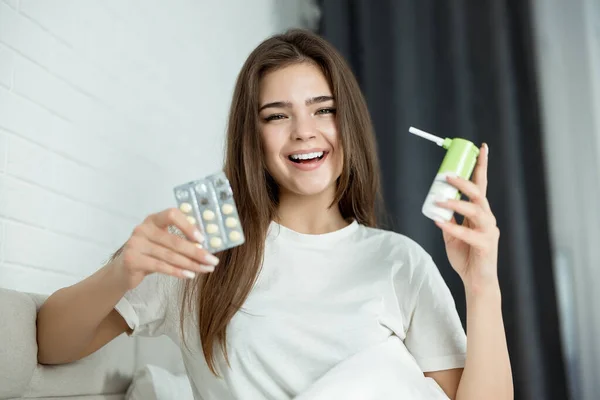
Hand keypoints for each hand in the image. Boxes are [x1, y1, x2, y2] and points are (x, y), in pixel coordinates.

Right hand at [110, 208, 219, 289]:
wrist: (124, 270)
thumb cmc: (150, 254)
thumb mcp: (162, 242)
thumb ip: (179, 240)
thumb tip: (206, 247)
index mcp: (153, 219)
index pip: (172, 214)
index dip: (189, 226)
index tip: (203, 239)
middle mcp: (143, 228)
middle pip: (175, 240)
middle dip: (197, 252)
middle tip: (213, 261)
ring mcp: (135, 244)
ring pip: (170, 255)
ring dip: (191, 264)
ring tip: (205, 269)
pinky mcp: (132, 259)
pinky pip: (160, 266)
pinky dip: (177, 271)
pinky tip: (189, 275)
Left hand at [434, 143, 499, 292]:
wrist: (476, 281)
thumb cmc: (466, 256)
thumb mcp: (452, 233)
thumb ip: (448, 218)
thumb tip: (438, 203)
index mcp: (480, 213)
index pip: (481, 185)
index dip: (482, 166)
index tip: (481, 148)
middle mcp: (487, 219)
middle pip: (479, 194)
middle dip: (464, 181)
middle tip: (447, 175)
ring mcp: (488, 231)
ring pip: (477, 210)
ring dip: (457, 202)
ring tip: (440, 199)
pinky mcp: (486, 245)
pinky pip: (468, 233)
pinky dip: (453, 227)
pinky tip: (439, 222)